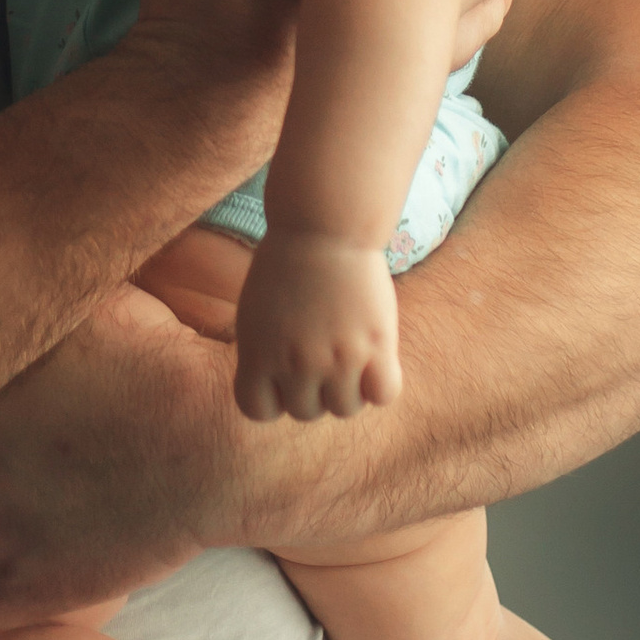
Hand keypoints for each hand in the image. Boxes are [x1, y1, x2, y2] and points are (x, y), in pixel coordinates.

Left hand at [233, 228, 401, 422]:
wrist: (325, 227)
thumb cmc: (287, 264)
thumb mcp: (255, 312)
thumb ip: (262, 355)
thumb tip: (277, 390)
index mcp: (257, 354)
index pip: (257, 410)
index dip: (271, 395)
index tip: (281, 372)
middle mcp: (295, 363)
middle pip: (306, 412)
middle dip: (312, 388)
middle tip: (321, 352)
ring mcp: (338, 359)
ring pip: (346, 408)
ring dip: (348, 387)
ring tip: (349, 352)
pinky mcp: (376, 347)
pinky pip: (383, 394)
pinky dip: (380, 383)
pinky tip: (375, 357)